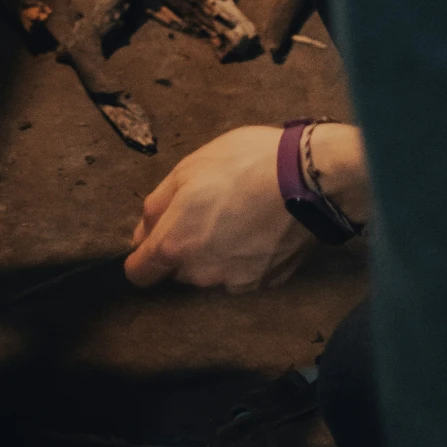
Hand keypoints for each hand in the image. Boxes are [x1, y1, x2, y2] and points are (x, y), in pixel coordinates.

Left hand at [124, 127, 311, 292]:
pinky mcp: (269, 282)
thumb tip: (142, 232)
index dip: (141, 257)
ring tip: (237, 214)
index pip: (139, 274)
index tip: (154, 237)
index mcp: (175, 245)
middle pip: (179, 269)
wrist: (307, 178)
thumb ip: (157, 206)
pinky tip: (260, 227)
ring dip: (216, 252)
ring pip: (212, 272)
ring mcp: (238, 282)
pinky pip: (244, 272)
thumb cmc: (241, 164)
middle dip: (184, 246)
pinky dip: (246, 256)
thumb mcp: (186, 170)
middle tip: (205, 209)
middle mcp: (203, 274)